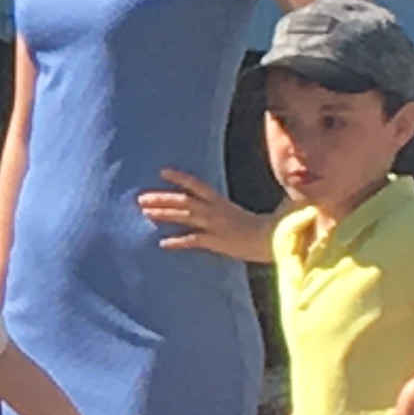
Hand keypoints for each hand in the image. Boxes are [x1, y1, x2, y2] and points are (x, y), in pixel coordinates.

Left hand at [139, 169, 264, 255]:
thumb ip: (217, 208)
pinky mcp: (216, 242)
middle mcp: (215, 210)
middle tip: (140, 198)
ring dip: (164, 214)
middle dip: (162, 198)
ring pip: (185, 216)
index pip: (197, 185)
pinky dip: (178, 241)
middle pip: (184, 200)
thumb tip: (202, 206)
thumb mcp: (234, 213)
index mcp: (220, 202)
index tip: (161, 171)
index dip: (179, 178)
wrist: (272, 240)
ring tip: (145, 213)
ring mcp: (215, 225)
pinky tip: (162, 243)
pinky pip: (194, 240)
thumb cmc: (255, 228)